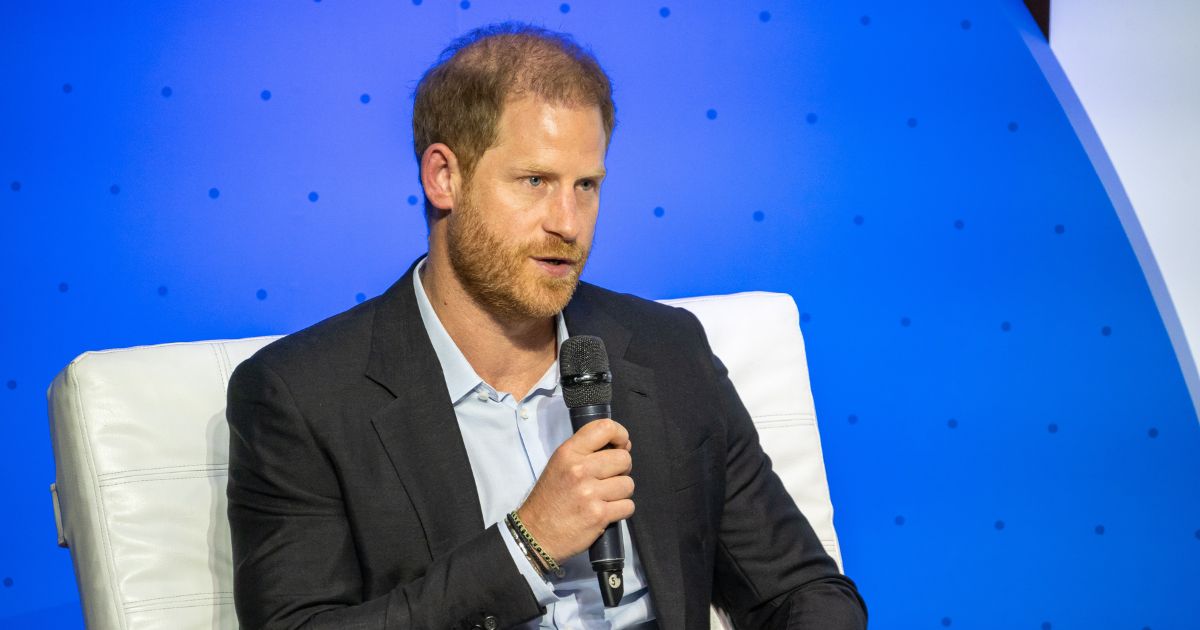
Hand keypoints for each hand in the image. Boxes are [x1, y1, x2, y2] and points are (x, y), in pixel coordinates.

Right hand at [517, 418, 634, 561]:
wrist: (535, 534)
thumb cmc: (549, 499)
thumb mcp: (559, 465)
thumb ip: (586, 452)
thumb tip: (623, 446)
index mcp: (568, 453)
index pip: (605, 428)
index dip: (620, 435)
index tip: (622, 445)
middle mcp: (579, 469)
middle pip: (624, 459)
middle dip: (622, 470)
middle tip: (608, 479)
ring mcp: (589, 493)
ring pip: (628, 484)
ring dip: (621, 493)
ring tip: (604, 498)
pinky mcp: (598, 515)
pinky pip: (628, 506)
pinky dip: (621, 510)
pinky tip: (605, 512)